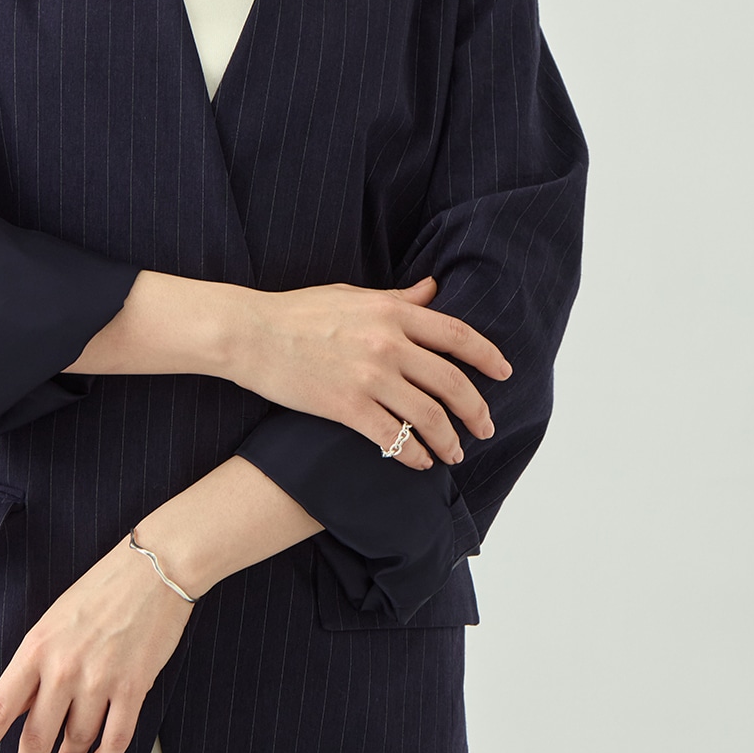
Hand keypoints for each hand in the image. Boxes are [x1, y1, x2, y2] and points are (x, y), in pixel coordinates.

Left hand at [0, 534, 192, 752]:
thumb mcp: (53, 622)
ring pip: (76, 741)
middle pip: (35, 738)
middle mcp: (62, 669)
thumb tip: (25, 709)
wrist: (153, 569)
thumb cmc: (101, 590)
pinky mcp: (133, 687)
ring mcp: (98, 680)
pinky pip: (114, 739)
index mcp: (35, 649)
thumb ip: (37, 666)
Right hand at [223, 276, 511, 470]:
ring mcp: (369, 377)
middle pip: (452, 382)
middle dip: (476, 410)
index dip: (488, 357)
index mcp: (392, 312)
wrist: (250, 333)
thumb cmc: (298, 312)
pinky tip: (418, 462)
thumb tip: (433, 290)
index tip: (504, 374)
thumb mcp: (353, 295)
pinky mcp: (346, 407)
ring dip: (449, 440)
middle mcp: (389, 344)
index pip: (458, 335)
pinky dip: (413, 454)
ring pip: (429, 416)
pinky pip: (394, 438)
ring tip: (454, 453)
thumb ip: (397, 299)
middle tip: (485, 427)